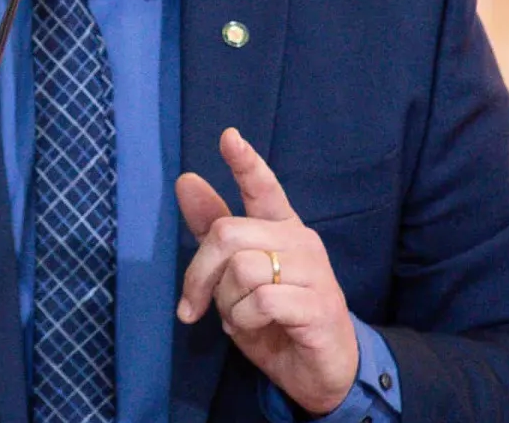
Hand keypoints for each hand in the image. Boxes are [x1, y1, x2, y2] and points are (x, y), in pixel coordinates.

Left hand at [175, 128, 357, 416]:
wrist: (321, 371)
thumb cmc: (275, 319)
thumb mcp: (235, 278)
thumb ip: (213, 232)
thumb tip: (186, 181)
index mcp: (281, 229)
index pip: (263, 187)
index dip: (245, 163)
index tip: (228, 137)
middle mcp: (300, 241)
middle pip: (227, 234)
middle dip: (199, 273)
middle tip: (194, 307)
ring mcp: (314, 271)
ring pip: (242, 268)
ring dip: (227, 303)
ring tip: (240, 318)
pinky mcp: (318, 304)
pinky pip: (261, 300)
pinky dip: (244, 320)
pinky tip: (256, 328)